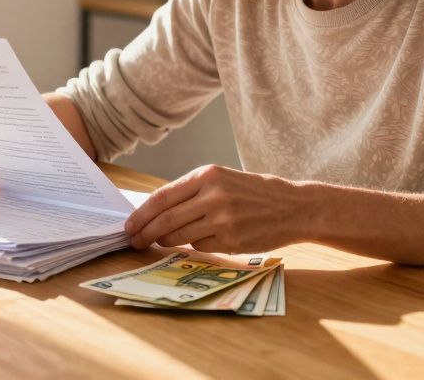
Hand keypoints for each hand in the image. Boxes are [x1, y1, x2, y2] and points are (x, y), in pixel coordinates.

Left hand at [123, 164, 307, 253]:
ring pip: (180, 237)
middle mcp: (212, 195)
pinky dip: (193, 247)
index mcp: (207, 175)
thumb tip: (156, 210)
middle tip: (134, 241)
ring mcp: (222, 219)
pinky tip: (195, 243)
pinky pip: (200, 248)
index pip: (162, 197)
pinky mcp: (232, 240)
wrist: (294, 206)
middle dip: (145, 232)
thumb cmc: (255, 192)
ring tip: (158, 243)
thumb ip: (192, 191)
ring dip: (165, 242)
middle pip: (166, 220)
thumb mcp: (223, 179)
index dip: (141, 214)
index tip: (128, 225)